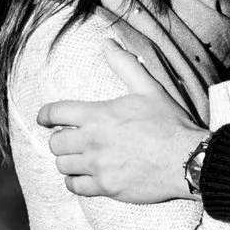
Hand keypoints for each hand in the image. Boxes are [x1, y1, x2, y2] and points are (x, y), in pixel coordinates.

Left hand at [36, 45, 206, 203]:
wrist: (186, 159)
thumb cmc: (169, 123)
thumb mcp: (148, 88)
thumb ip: (125, 64)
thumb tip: (107, 43)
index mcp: (98, 115)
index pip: (56, 112)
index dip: (45, 115)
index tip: (43, 119)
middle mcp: (92, 141)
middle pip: (55, 143)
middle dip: (60, 139)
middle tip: (69, 139)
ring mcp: (97, 166)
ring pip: (62, 165)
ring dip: (67, 161)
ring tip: (77, 158)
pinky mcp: (106, 187)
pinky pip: (75, 187)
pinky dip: (75, 182)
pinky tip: (82, 177)